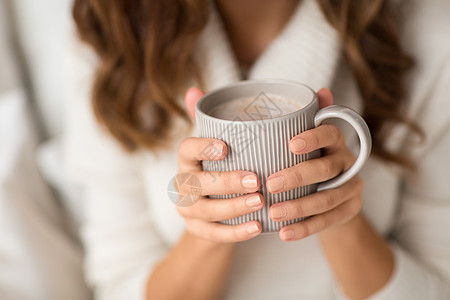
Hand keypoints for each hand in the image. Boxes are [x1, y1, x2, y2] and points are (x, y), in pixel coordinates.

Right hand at [175, 88, 263, 242]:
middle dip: (227, 181)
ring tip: (261, 202)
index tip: (226, 146)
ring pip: (206, 210)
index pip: (186, 150)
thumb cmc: (218, 170)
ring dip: (233, 207)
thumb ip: (210, 121)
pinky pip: (214, 234)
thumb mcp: (215, 147)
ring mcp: (187, 210)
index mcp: (187, 161)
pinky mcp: (198, 231)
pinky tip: (258, 227)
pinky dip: (236, 232)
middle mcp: (182, 185)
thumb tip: (194, 89)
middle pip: (198, 183)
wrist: (209, 213)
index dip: (202, 147)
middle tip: (256, 180)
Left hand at [267, 88, 363, 240]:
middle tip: (270, 183)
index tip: (291, 144)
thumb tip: (320, 90)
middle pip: (325, 168)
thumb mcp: (307, 143)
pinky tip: (284, 233)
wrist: (335, 197)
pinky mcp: (350, 210)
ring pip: (327, 198)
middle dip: (297, 176)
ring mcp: (352, 188)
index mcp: (334, 142)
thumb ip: (303, 120)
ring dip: (299, 206)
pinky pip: (328, 221)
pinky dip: (305, 228)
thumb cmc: (311, 162)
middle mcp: (347, 162)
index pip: (330, 133)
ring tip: (273, 213)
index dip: (313, 137)